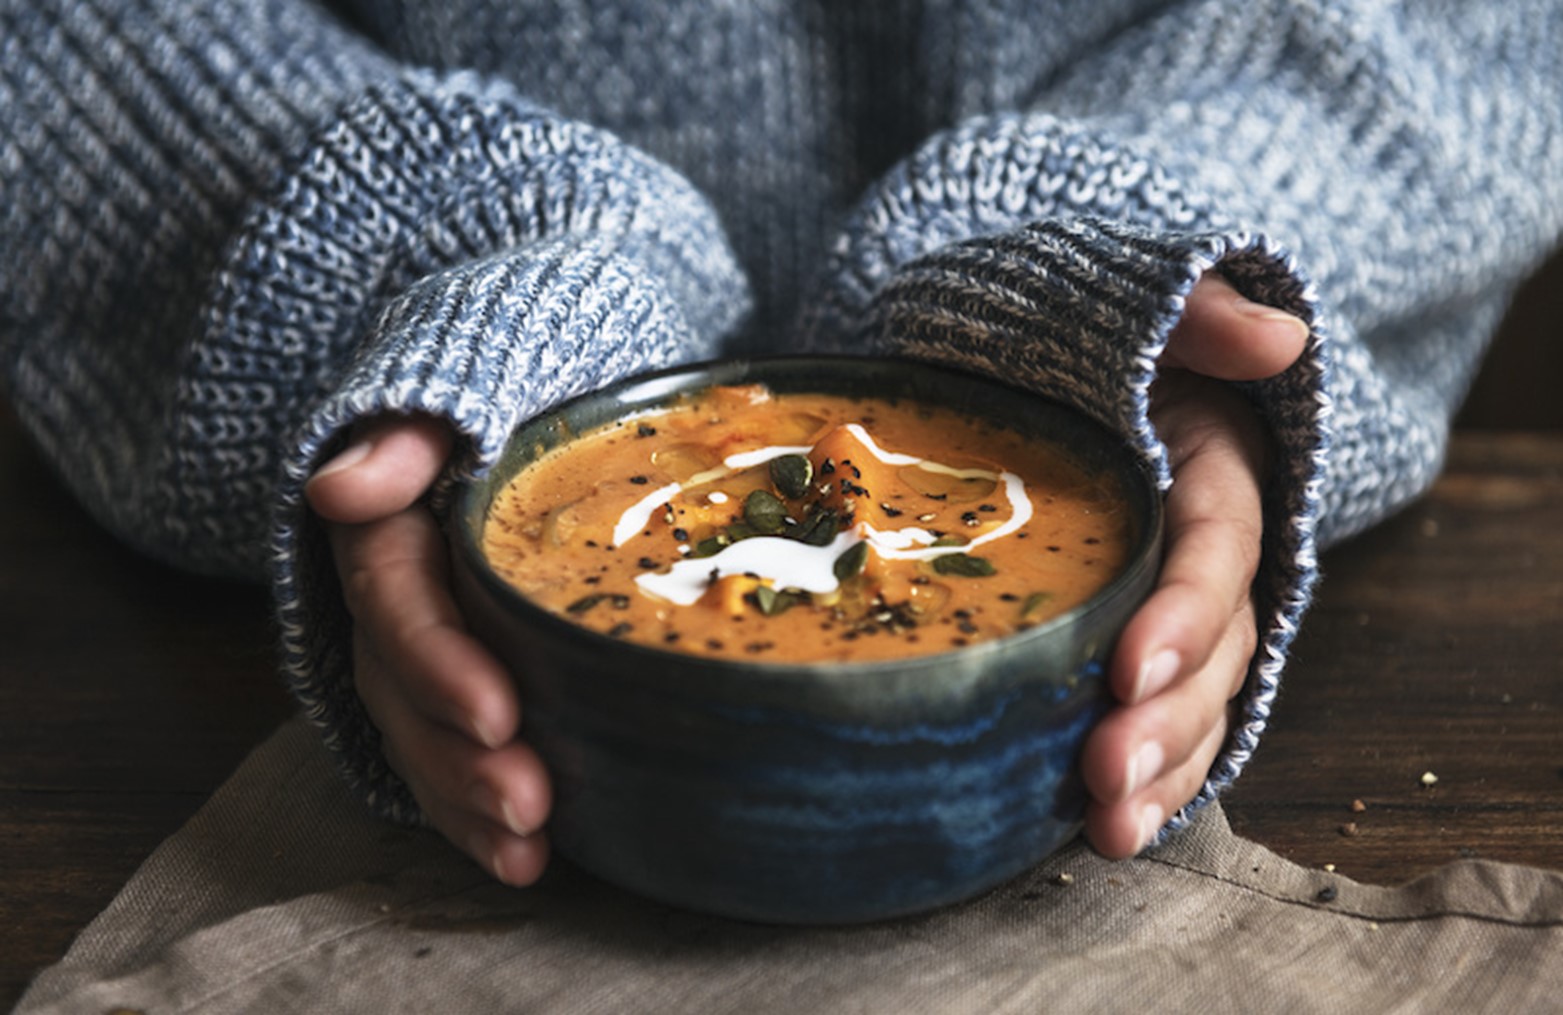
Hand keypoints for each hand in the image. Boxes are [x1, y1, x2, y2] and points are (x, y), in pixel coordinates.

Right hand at [305, 416, 550, 885]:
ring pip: (418, 737)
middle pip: (402, 690)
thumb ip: (408, 434)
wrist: (520, 399)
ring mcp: (414, 648)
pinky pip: (445, 754)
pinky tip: (526, 859)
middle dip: (458, 759)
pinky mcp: (449, 681)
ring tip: (527, 852)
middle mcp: (388, 599)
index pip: (395, 601)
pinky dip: (474, 812)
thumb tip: (341, 487)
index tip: (499, 714)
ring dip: (465, 805)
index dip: (438, 663)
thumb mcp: (460, 384)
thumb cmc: (503, 389)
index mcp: (387, 529)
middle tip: (529, 803)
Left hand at [1080, 274, 1309, 856]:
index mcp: (1213, 472)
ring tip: (1106, 829)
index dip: (1183, 614)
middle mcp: (1206, 552)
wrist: (1038, 363)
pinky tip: (1102, 831)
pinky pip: (1158, 716)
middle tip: (1103, 777)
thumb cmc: (1081, 335)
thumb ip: (1197, 314)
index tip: (1128, 671)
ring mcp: (1174, 606)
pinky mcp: (1135, 642)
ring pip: (1194, 700)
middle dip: (1166, 720)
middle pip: (1211, 648)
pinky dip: (1145, 776)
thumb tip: (1278, 339)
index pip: (1214, 551)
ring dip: (1159, 770)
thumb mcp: (1134, 305)